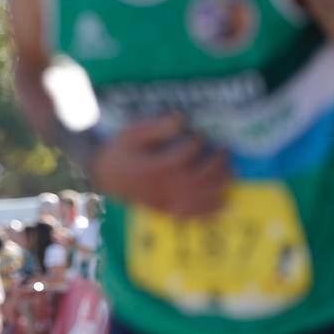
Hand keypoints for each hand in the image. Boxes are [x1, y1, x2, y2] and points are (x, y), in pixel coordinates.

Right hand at [90, 115, 230, 216]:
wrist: (103, 175)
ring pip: (199, 196)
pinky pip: (189, 214)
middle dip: (217, 164)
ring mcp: (165, 200)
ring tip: (230, 173)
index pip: (187, 154)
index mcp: (156, 166)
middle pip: (200, 177)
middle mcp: (164, 186)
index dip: (197, 143)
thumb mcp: (132, 133)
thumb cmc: (119, 152)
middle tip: (224, 151)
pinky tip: (224, 207)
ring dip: (219, 185)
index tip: (199, 135)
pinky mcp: (164, 209)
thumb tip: (181, 119)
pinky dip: (208, 212)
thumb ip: (156, 127)